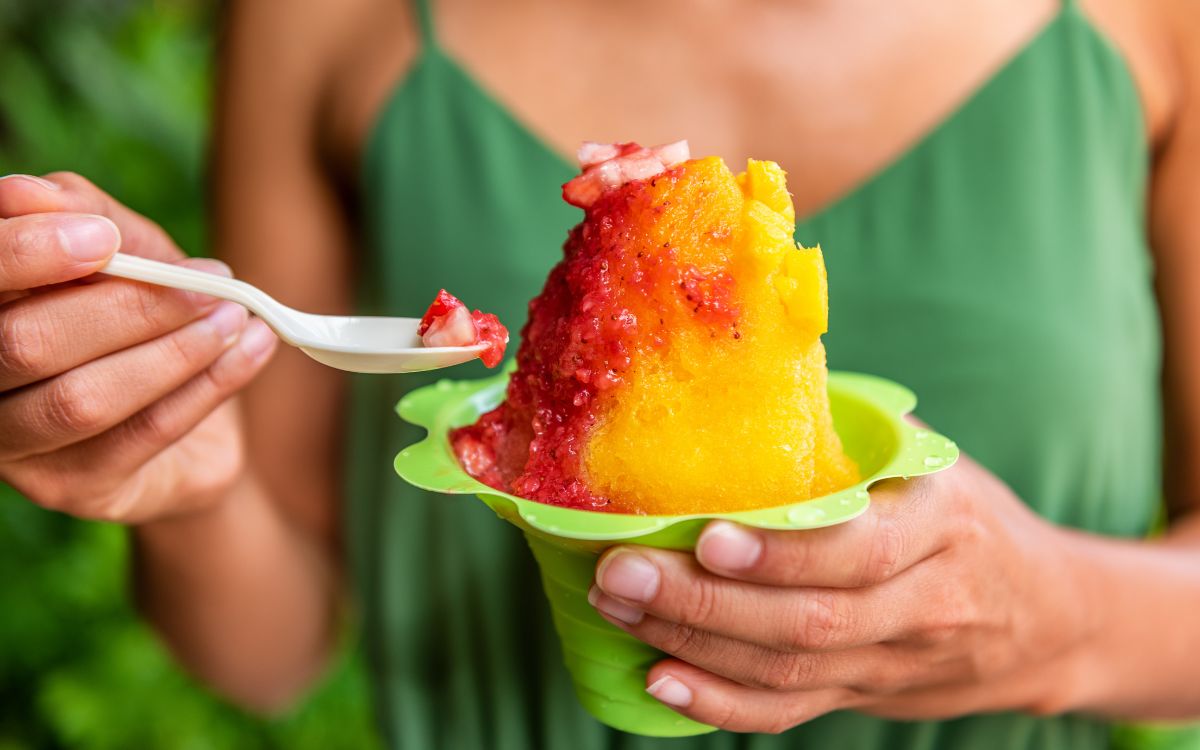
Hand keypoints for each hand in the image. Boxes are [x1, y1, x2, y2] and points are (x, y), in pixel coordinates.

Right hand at [0, 173, 277, 522]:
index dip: (22, 255)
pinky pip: (142, 436)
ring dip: (175, 352)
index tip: (100, 238)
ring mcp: (16, 450)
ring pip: (83, 400)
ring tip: (237, 318)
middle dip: (127, 308)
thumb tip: (32, 192)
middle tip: (211, 282)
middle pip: (23, 345)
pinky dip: (208, 387)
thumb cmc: (144, 320)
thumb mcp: (128, 253)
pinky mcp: (75, 489)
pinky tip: (252, 350)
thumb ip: (85, 218)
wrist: (191, 425)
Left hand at [588, 456, 1094, 732]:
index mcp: (940, 525)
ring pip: (790, 671)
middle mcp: (924, 604)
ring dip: (695, 644)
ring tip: (619, 610)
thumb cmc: (967, 517)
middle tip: (620, 574)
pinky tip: (662, 681)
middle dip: (704, 603)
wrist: (1049, 616)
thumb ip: (852, 435)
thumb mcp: (931, 462)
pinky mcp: (867, 696)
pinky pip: (792, 712)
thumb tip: (744, 377)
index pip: (859, 551)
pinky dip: (722, 705)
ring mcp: (894, 662)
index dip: (781, 554)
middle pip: (809, 621)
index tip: (706, 538)